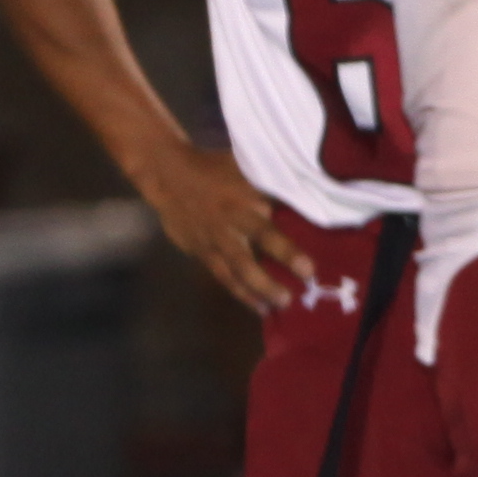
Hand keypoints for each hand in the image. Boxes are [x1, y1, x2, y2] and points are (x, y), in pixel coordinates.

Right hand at [135, 143, 305, 313]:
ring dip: (255, 292)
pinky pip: (222, 276)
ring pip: (233, 273)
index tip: (308, 270)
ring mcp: (212, 243)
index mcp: (241, 204)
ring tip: (277, 308)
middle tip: (290, 300)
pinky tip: (257, 306)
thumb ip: (270, 187)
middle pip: (247, 260)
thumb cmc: (215, 169)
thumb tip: (308, 197)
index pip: (267, 232)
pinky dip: (239, 292)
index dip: (287, 252)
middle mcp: (227, 228)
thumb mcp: (244, 168)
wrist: (168, 176)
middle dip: (268, 282)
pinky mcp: (200, 253)